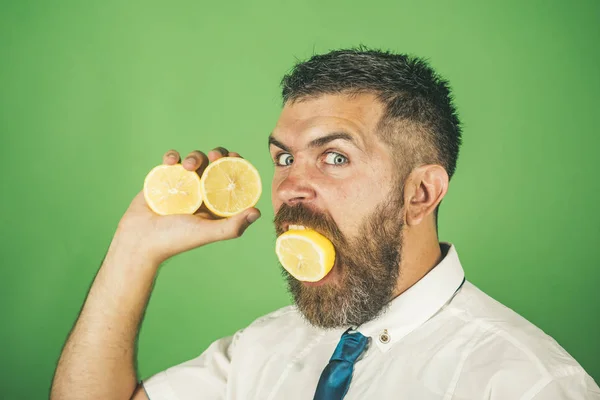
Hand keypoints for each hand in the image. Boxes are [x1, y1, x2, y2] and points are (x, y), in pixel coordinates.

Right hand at [111, 148, 260, 264]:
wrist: (139, 241)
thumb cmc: (174, 240)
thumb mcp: (207, 232)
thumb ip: (233, 226)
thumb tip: (257, 211)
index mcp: (215, 205)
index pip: (231, 181)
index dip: (236, 167)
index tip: (235, 157)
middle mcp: (201, 194)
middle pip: (215, 166)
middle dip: (217, 155)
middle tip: (214, 156)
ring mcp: (183, 186)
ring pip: (195, 161)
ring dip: (195, 157)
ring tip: (187, 166)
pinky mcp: (164, 179)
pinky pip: (172, 162)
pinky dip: (172, 157)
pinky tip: (171, 161)